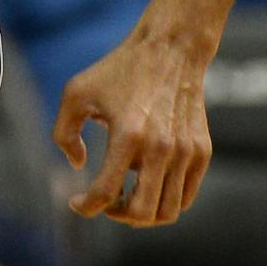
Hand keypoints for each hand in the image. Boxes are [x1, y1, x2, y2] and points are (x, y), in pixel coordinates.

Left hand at [53, 34, 212, 227]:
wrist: (170, 50)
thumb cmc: (118, 70)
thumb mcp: (76, 92)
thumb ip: (64, 133)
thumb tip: (78, 166)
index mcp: (127, 135)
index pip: (105, 192)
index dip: (86, 206)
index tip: (76, 203)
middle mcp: (161, 148)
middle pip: (141, 212)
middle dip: (117, 216)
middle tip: (106, 202)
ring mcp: (186, 153)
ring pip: (167, 211)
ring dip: (143, 214)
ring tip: (126, 197)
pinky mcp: (202, 152)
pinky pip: (185, 196)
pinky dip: (165, 201)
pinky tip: (147, 184)